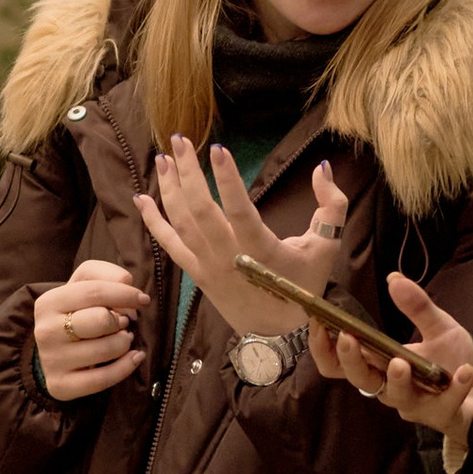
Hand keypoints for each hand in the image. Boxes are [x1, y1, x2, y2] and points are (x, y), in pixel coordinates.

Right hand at [33, 259, 147, 402]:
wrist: (55, 350)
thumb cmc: (77, 312)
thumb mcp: (85, 285)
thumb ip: (106, 274)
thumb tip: (127, 285)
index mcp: (48, 302)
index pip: (95, 292)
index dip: (125, 294)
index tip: (143, 299)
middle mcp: (45, 331)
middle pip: (101, 320)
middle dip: (121, 320)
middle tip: (124, 323)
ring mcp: (51, 360)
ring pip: (107, 349)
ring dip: (124, 342)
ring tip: (123, 339)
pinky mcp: (60, 385)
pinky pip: (103, 379)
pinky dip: (126, 367)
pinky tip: (135, 357)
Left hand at [133, 140, 347, 338]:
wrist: (279, 333)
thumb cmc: (304, 286)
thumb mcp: (327, 248)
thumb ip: (331, 205)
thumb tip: (322, 167)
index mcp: (262, 251)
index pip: (241, 211)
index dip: (228, 181)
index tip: (218, 149)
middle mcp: (229, 258)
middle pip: (201, 211)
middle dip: (187, 172)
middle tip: (179, 140)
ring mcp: (208, 267)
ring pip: (181, 223)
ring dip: (169, 189)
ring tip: (163, 158)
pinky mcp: (196, 274)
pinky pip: (169, 245)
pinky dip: (153, 221)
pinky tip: (141, 198)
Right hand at [306, 266, 472, 449]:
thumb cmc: (449, 360)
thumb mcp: (437, 326)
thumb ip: (417, 306)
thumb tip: (394, 278)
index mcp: (379, 365)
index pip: (339, 363)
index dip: (323, 348)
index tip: (318, 322)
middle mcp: (389, 386)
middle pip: (360, 380)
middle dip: (351, 361)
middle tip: (349, 339)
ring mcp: (414, 403)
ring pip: (395, 397)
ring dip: (397, 379)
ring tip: (400, 362)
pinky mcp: (441, 413)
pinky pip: (444, 404)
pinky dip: (454, 387)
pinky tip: (463, 372)